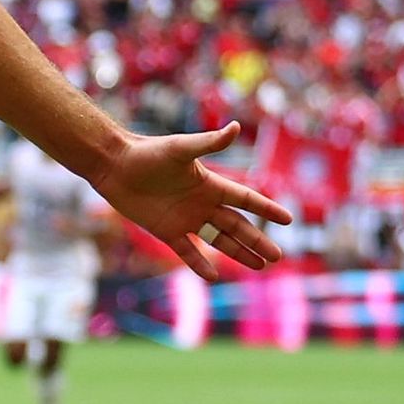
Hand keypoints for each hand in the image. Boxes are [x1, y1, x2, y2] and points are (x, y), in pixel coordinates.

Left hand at [86, 122, 292, 280]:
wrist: (115, 165)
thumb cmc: (148, 152)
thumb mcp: (181, 148)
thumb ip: (209, 142)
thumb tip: (237, 127)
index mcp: (210, 184)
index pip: (245, 199)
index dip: (266, 209)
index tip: (288, 219)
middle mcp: (202, 203)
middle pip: (237, 225)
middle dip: (257, 240)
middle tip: (279, 257)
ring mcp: (186, 219)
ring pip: (219, 241)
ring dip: (239, 253)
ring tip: (260, 266)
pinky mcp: (166, 231)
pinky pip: (188, 251)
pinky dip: (200, 264)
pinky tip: (214, 276)